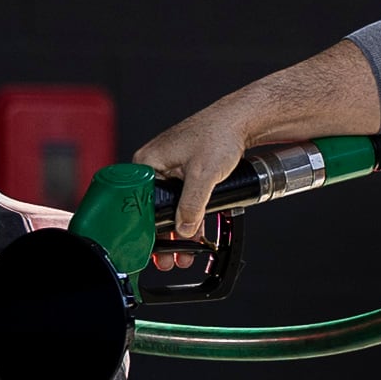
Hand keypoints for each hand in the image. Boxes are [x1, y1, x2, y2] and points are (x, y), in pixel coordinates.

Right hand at [129, 98, 266, 246]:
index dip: (146, 228)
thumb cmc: (219, 134)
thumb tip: (183, 229)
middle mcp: (156, 166)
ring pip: (171, 207)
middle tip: (168, 259)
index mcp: (148, 162)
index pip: (139, 203)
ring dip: (178, 231)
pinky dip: (189, 216)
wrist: (241, 120)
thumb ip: (191, 205)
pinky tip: (195, 235)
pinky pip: (183, 199)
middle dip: (164, 236)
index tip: (154, 248)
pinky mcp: (185, 172)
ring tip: (183, 254)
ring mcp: (171, 169)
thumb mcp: (203, 175)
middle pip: (154, 208)